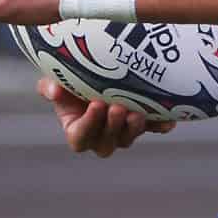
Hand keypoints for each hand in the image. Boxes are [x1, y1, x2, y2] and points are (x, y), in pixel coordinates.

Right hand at [41, 77, 173, 157]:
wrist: (98, 73)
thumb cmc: (71, 81)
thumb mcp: (57, 81)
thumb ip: (49, 87)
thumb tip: (54, 89)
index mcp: (77, 131)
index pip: (80, 138)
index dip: (88, 125)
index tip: (95, 105)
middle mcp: (101, 137)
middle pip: (106, 143)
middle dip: (113, 127)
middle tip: (117, 108)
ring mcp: (123, 133)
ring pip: (128, 139)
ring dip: (134, 128)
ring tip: (137, 112)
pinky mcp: (143, 124)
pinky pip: (154, 129)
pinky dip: (161, 125)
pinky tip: (168, 120)